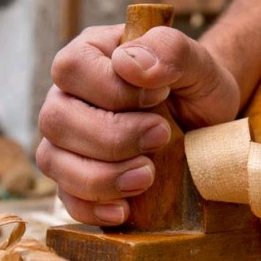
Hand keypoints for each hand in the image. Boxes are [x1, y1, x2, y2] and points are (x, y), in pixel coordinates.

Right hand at [37, 24, 239, 224]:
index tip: (159, 98)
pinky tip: (125, 210)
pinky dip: (92, 208)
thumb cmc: (196, 89)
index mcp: (91, 55)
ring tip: (147, 177)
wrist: (207, 129)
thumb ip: (170, 50)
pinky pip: (65, 199)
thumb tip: (129, 63)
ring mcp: (66, 141)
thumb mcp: (199, 64)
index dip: (113, 90)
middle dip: (111, 138)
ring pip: (53, 161)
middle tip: (161, 138)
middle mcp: (68, 97)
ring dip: (101, 176)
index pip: (72, 68)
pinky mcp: (75, 179)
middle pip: (56, 120)